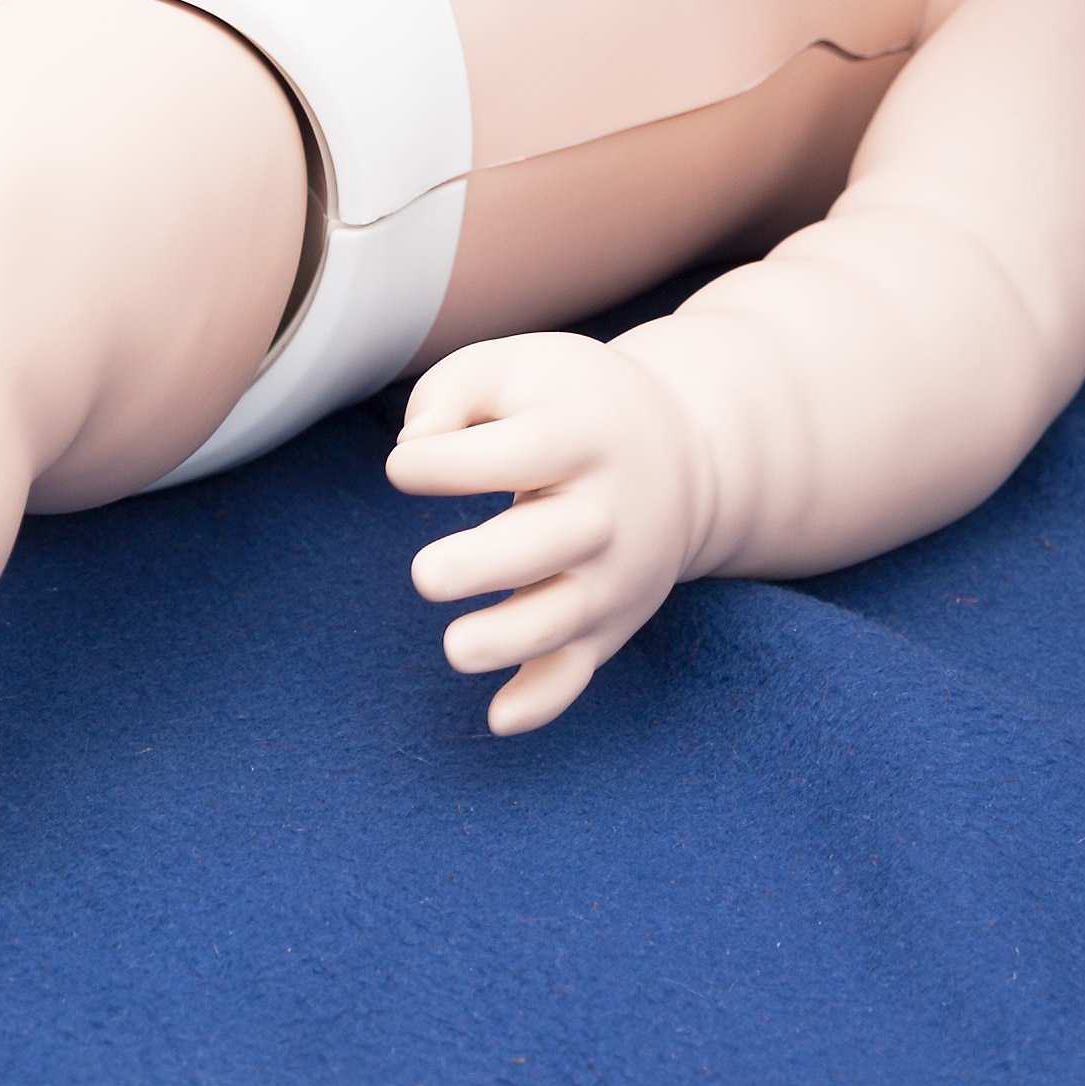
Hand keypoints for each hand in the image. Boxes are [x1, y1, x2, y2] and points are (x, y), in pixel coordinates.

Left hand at [391, 331, 714, 733]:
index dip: (450, 463)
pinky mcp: (606, 623)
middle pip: (549, 542)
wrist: (681, 451)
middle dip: (485, 566)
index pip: (520, 452)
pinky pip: (578, 673)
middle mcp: (605, 510)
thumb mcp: (518, 367)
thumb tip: (410, 450)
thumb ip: (452, 391)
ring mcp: (610, 574)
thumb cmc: (567, 404)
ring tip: (455, 646)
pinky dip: (543, 702)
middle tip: (425, 575)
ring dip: (508, 641)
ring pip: (563, 619)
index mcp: (583, 434)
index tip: (403, 468)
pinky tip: (498, 718)